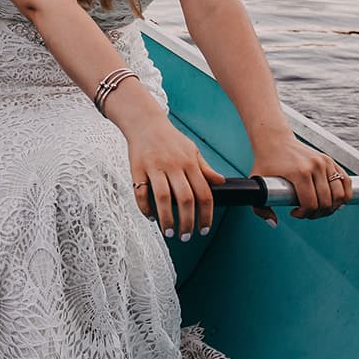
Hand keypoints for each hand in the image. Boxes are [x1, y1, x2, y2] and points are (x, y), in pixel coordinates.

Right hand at [117, 104, 225, 241]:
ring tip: (170, 232)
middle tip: (186, 236)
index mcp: (190, 163)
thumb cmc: (170, 138)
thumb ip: (204, 168)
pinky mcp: (138, 168)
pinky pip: (141, 192)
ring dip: (168, 219)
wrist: (144, 122)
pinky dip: (145, 207)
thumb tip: (220, 182)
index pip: (203, 194)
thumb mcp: (192, 150)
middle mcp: (174, 166)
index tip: (204, 229)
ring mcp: (155, 167)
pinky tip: (151, 216)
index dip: (206, 215)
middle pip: (185, 199)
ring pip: (164, 198)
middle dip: (188, 222)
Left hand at [250, 135, 351, 223]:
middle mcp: (315, 166)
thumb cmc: (266, 162)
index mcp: (299, 172)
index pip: (311, 204)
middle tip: (306, 212)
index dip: (305, 214)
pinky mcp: (330, 161)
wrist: (275, 140)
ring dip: (332, 207)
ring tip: (318, 207)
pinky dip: (344, 196)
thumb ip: (260, 207)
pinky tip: (332, 200)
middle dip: (317, 213)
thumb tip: (273, 223)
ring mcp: (325, 162)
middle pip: (327, 202)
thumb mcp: (258, 183)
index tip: (294, 212)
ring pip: (340, 195)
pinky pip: (346, 183)